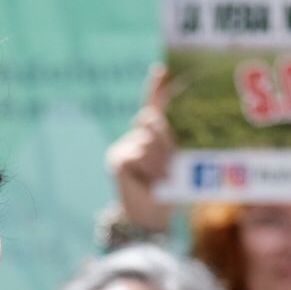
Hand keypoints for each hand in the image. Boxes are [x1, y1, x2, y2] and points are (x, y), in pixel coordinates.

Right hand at [105, 64, 176, 233]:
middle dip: (165, 142)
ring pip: (147, 141)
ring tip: (161, 180)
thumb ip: (167, 145)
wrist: (149, 219)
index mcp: (151, 138)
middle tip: (170, 167)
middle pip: (152, 122)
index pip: (154, 108)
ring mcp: (123, 148)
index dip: (157, 89)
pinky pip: (136, 155)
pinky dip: (147, 169)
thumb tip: (155, 126)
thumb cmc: (166, 193)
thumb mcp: (173, 165)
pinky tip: (147, 182)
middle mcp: (134, 138)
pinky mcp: (117, 160)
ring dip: (159, 162)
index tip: (162, 70)